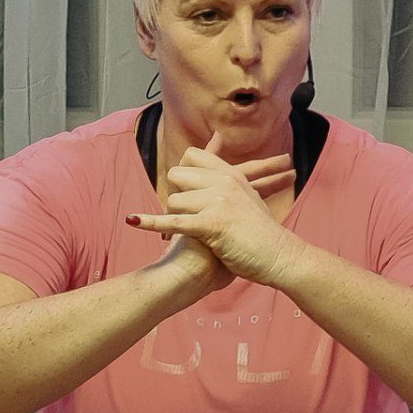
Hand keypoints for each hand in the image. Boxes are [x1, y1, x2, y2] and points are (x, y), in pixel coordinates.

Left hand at [126, 131, 307, 286]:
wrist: (280, 257)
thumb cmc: (263, 234)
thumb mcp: (251, 198)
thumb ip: (237, 181)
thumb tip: (226, 168)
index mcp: (231, 175)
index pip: (192, 156)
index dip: (183, 174)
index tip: (186, 192)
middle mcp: (224, 182)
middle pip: (177, 174)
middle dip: (175, 195)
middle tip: (188, 217)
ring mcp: (219, 202)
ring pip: (174, 199)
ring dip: (175, 218)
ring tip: (191, 235)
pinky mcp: (212, 224)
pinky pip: (174, 221)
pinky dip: (151, 222)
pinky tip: (133, 221)